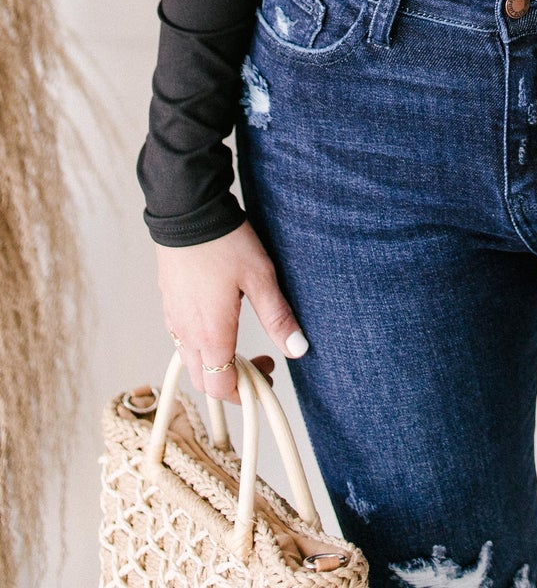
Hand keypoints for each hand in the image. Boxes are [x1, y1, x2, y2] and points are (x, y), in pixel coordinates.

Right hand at [156, 220, 307, 404]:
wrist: (187, 213)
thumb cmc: (224, 243)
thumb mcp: (260, 278)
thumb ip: (278, 317)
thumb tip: (298, 349)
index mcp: (211, 335)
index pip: (221, 388)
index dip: (245, 392)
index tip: (267, 374)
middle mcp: (187, 334)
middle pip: (203, 381)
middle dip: (232, 383)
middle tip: (259, 364)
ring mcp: (174, 319)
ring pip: (191, 362)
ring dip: (215, 365)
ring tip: (241, 345)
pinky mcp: (168, 304)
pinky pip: (182, 340)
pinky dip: (201, 346)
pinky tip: (219, 323)